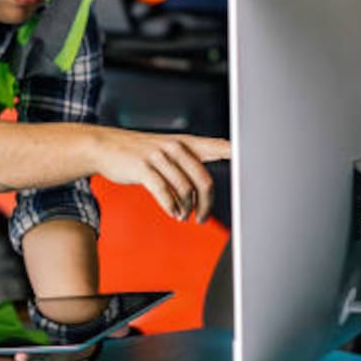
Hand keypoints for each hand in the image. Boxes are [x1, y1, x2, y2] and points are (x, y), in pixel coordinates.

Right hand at [89, 129, 229, 221]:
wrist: (104, 146)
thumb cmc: (139, 152)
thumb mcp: (166, 149)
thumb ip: (190, 162)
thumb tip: (209, 184)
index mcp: (186, 143)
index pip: (219, 147)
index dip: (238, 154)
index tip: (255, 163)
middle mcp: (175, 147)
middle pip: (203, 180)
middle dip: (206, 204)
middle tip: (201, 217)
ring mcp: (158, 156)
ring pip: (184, 189)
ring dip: (186, 208)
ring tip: (182, 215)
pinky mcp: (142, 168)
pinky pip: (163, 192)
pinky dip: (170, 207)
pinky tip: (172, 213)